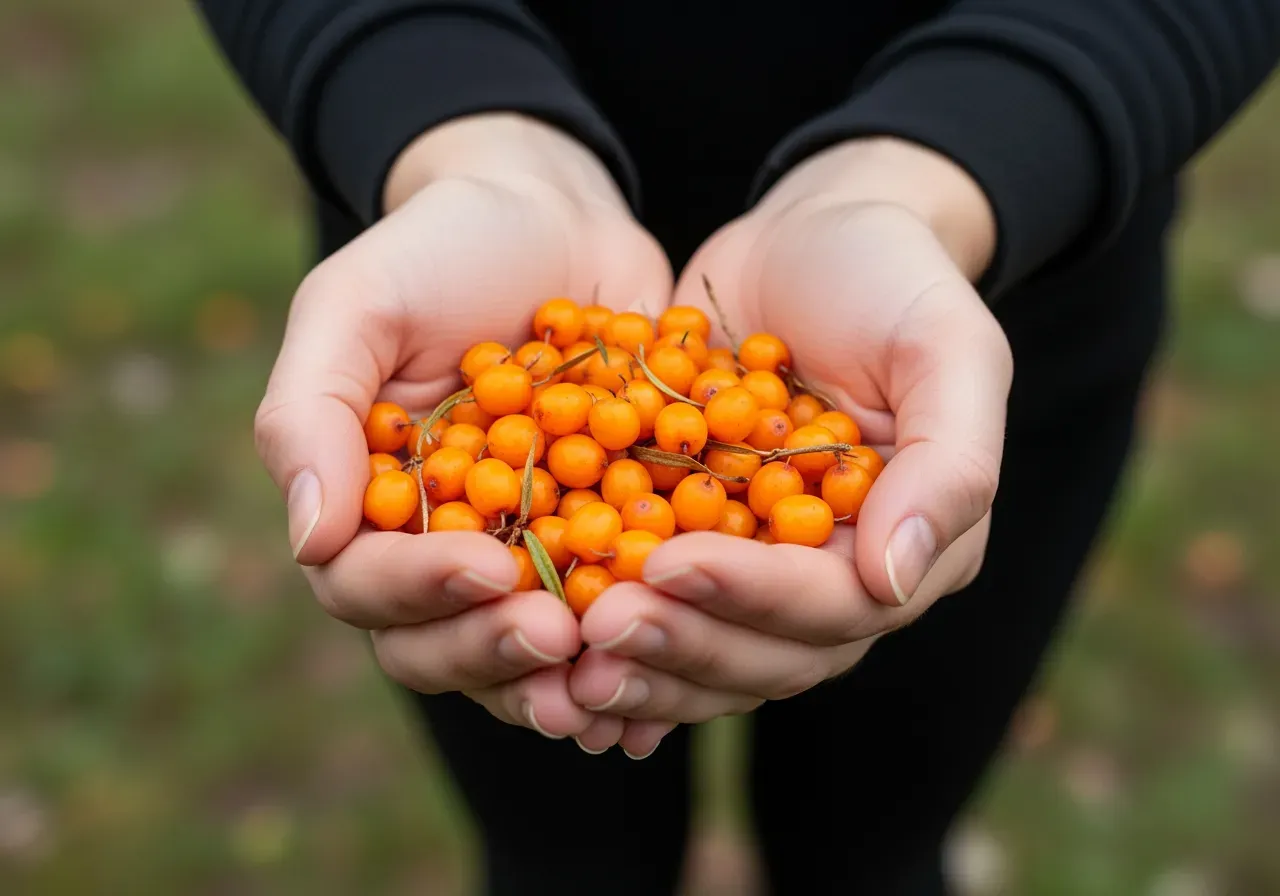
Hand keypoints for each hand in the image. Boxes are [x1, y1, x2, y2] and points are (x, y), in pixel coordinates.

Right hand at [255, 114, 671, 749]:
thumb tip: (308, 542)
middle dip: (495, 650)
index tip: (489, 568)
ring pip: (527, 652)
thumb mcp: (358, 305)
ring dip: (566, 678)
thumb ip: (310, 412)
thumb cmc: (440, 250)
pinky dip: (639, 648)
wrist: (554, 215)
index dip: (420, 591)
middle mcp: (440, 548)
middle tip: (559, 638)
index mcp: (367, 507)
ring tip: (614, 680)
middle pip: (442, 643)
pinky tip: (672, 667)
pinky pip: (616, 615)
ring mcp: (527, 553)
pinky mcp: (606, 541)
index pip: (366, 583)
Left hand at [569, 138, 1011, 745]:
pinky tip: (548, 647)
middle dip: (681, 642)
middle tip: (595, 627)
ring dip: (637, 660)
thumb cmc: (892, 278)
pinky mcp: (698, 542)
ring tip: (562, 651)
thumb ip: (951, 464)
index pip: (837, 606)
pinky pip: (655, 603)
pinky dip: (607, 623)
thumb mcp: (947, 348)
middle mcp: (839, 577)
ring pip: (706, 647)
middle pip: (764, 652)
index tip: (670, 567)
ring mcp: (765, 567)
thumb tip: (894, 583)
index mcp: (915, 546)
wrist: (813, 235)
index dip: (754, 598)